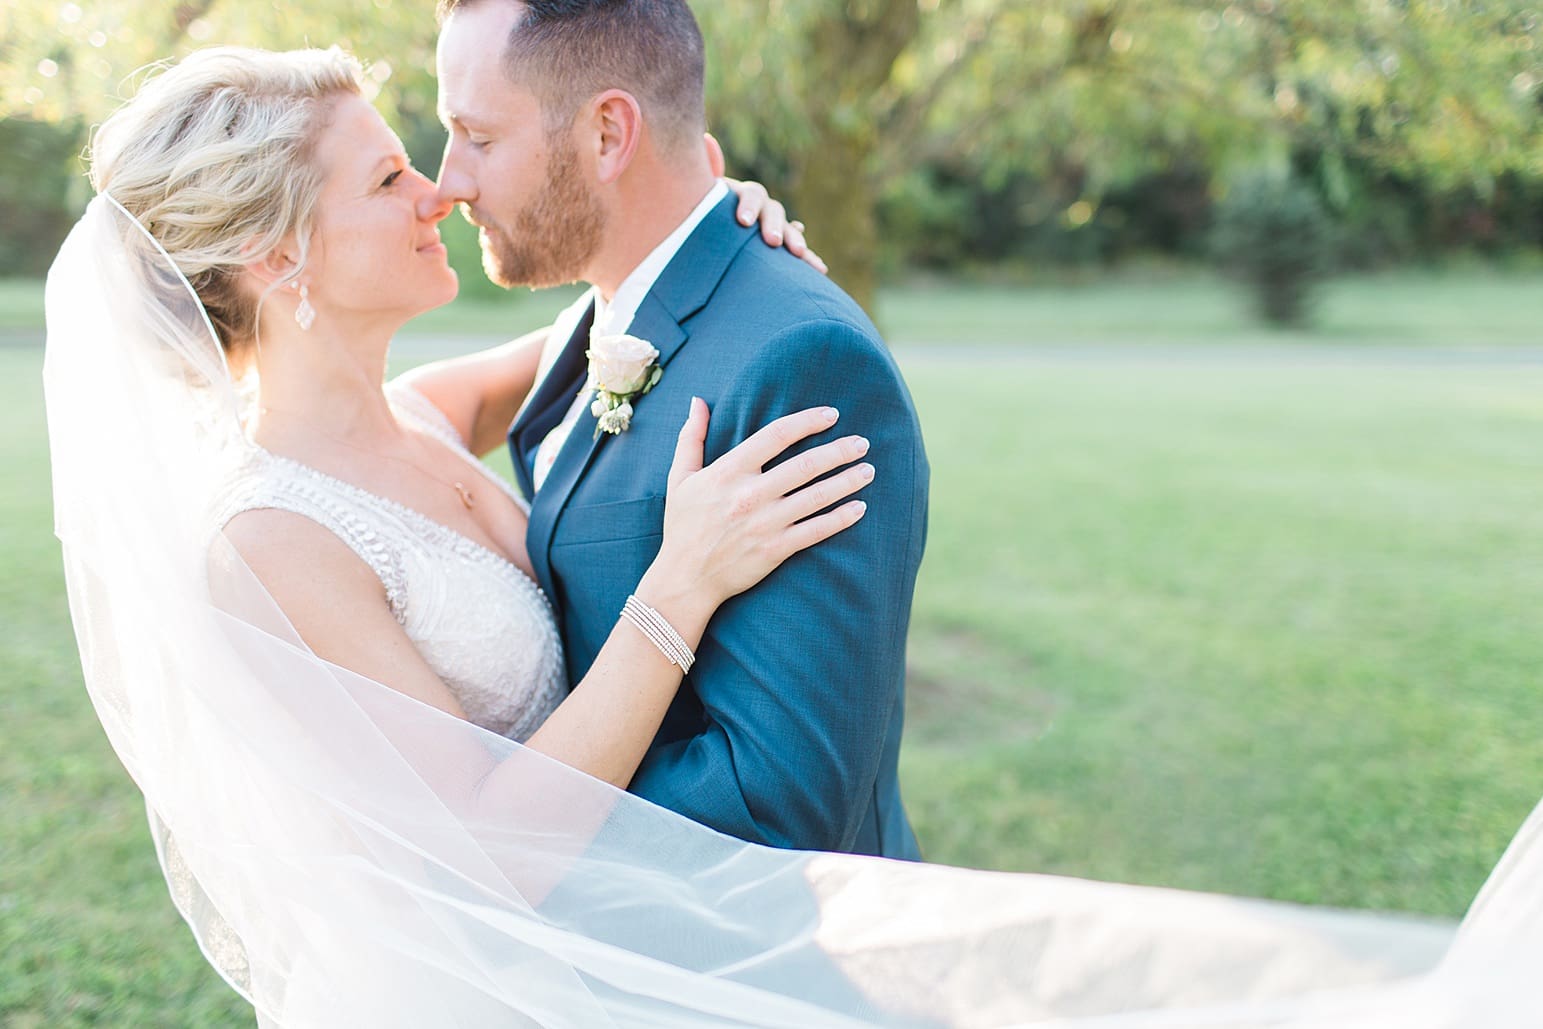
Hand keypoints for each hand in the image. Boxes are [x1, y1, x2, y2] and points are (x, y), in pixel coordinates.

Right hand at [640, 399, 870, 619]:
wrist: (685, 578)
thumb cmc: (683, 525)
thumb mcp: (680, 478)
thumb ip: (691, 437)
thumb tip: (699, 401)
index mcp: (728, 471)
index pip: (776, 435)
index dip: (808, 421)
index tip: (831, 415)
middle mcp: (749, 495)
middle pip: (805, 465)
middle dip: (839, 451)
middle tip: (862, 443)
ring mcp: (765, 523)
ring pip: (816, 496)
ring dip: (847, 481)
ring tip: (868, 470)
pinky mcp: (775, 550)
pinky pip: (816, 530)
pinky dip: (841, 518)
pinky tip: (860, 508)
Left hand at [708, 132, 827, 274]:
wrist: (705, 228)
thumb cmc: (698, 211)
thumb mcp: (698, 195)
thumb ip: (707, 173)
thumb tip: (706, 138)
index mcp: (741, 194)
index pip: (752, 194)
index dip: (749, 205)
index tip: (743, 222)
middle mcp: (761, 207)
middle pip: (773, 211)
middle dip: (775, 225)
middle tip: (773, 242)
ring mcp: (771, 226)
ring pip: (787, 230)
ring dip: (795, 241)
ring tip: (800, 254)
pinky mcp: (777, 245)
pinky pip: (793, 251)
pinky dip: (806, 258)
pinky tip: (817, 266)